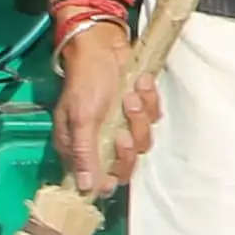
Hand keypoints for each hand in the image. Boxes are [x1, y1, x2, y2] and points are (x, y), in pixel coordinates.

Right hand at [53, 8, 158, 196]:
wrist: (103, 47)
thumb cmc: (87, 81)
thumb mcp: (81, 118)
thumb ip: (84, 152)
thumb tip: (86, 188)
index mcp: (80, 148)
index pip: (101, 179)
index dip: (115, 173)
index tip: (120, 154)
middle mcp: (102, 142)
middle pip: (128, 163)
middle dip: (131, 141)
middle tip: (125, 123)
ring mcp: (122, 126)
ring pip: (144, 139)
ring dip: (139, 116)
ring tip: (130, 95)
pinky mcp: (139, 112)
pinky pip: (154, 117)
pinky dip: (149, 100)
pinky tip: (139, 84)